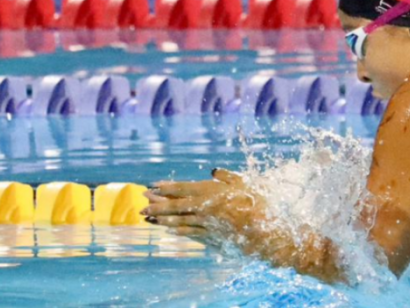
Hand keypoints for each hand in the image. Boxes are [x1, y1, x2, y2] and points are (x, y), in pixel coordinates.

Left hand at [141, 168, 265, 244]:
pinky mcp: (212, 238)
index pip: (182, 188)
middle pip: (176, 206)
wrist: (267, 231)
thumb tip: (213, 171)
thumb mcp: (245, 183)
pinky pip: (191, 234)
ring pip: (180, 222)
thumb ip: (227, 177)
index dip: (166, 188)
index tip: (152, 187)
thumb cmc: (258, 203)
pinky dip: (179, 232)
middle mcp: (205, 208)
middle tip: (142, 205)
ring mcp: (207, 225)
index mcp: (211, 192)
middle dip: (157, 205)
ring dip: (163, 220)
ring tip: (150, 219)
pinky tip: (170, 231)